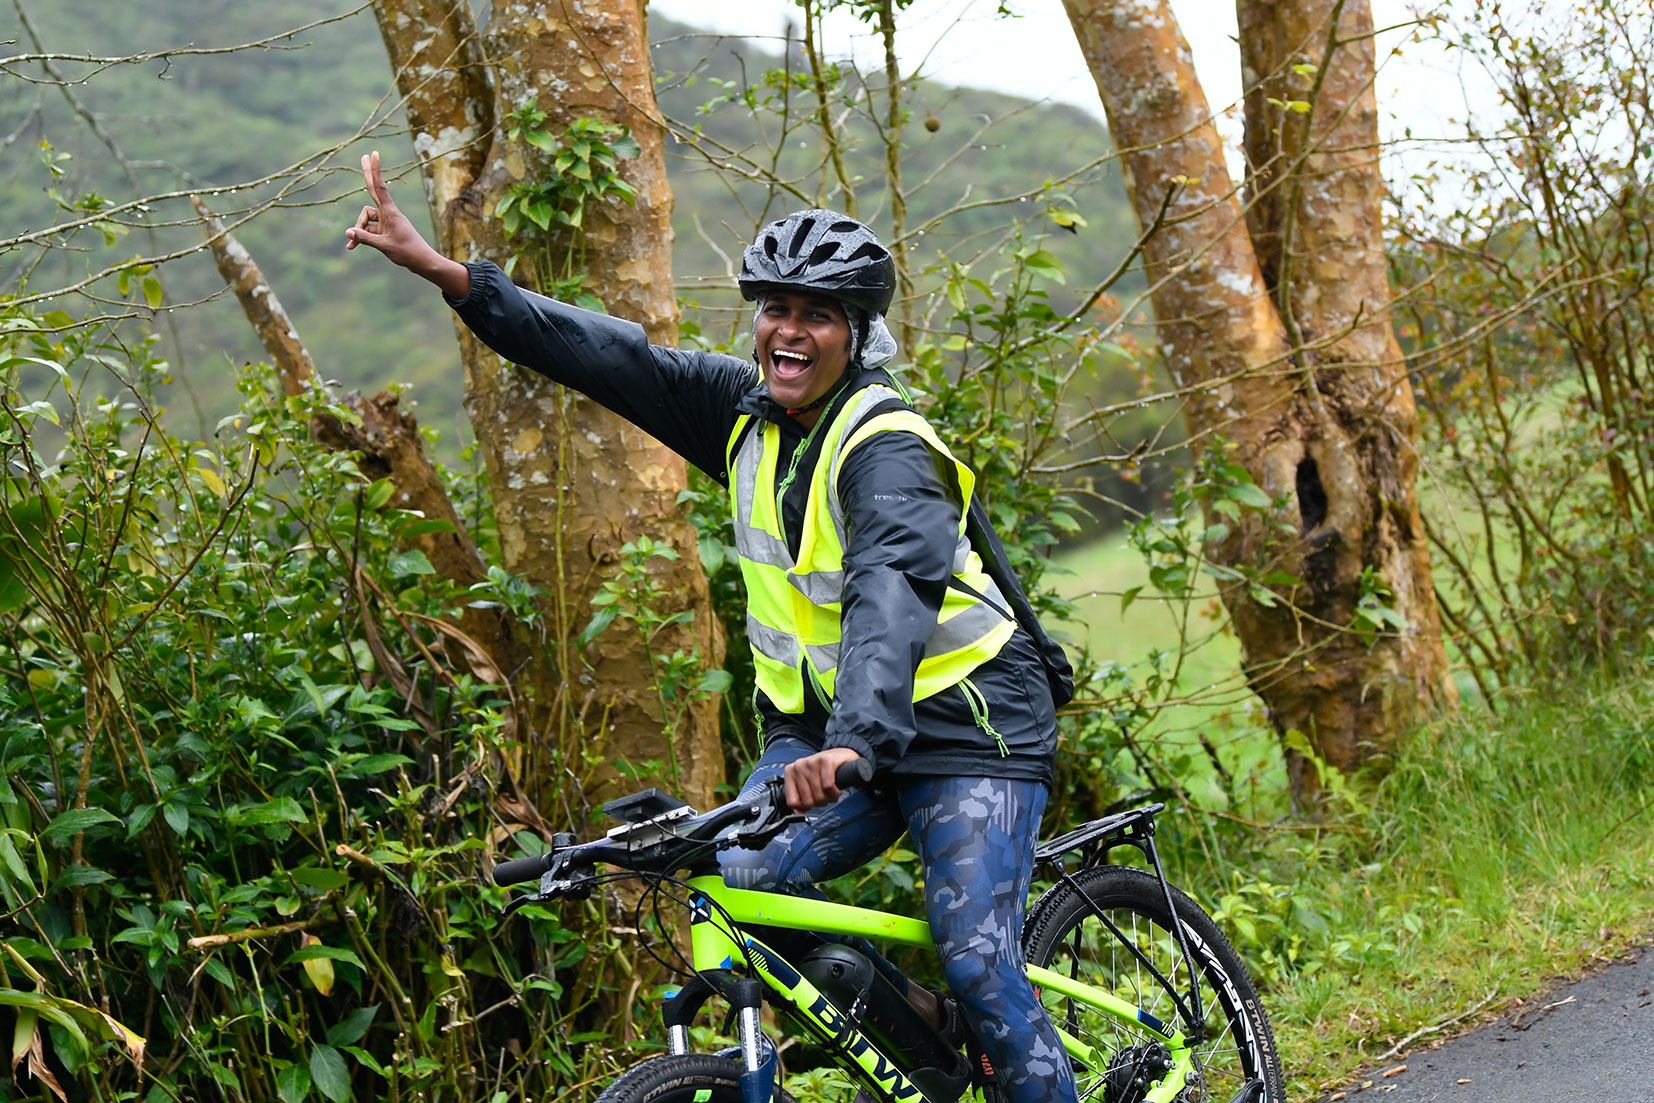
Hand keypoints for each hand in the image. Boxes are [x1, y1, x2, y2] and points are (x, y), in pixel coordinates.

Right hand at [344, 151, 469, 298]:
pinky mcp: (387, 230)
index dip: (375, 170)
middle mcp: (388, 213)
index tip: (373, 154)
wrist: (423, 262)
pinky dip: (362, 237)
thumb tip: (348, 232)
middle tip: (363, 155)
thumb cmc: (407, 252)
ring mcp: (387, 221)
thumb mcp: (383, 246)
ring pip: (366, 219)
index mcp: (390, 212)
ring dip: (359, 230)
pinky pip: (369, 229)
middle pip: (373, 190)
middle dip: (367, 175)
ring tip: (352, 246)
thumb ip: (364, 238)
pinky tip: (353, 246)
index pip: (380, 187)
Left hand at [783, 747, 864, 811]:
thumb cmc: (822, 770)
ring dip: (829, 798)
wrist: (839, 756)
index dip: (804, 807)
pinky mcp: (826, 761)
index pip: (792, 802)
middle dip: (820, 803)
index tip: (812, 802)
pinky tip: (837, 789)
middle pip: (808, 801)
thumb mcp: (807, 783)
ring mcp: (812, 762)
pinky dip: (835, 793)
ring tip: (831, 792)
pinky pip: (828, 787)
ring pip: (819, 796)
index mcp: (790, 772)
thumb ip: (800, 798)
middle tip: (825, 796)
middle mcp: (798, 766)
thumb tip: (799, 813)